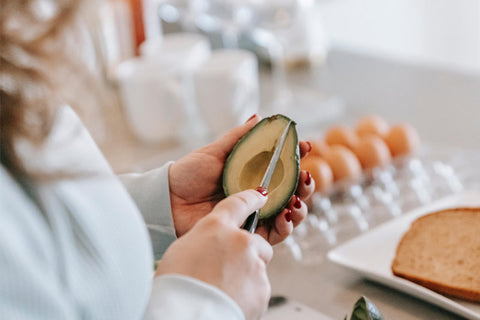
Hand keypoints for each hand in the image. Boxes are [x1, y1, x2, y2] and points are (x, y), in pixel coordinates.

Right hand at [156, 190, 271, 319]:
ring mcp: (253, 263)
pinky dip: (248, 293)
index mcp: (215, 226)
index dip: (251, 199)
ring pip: (258, 264)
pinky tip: (229, 299)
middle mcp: (239, 240)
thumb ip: (204, 240)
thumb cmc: (175, 286)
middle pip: (254, 240)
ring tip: (223, 288)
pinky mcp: (262, 288)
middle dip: (246, 251)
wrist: (185, 315)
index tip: (259, 196)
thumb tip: (210, 244)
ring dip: (246, 273)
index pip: (239, 203)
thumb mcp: (182, 250)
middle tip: (226, 267)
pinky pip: (258, 286)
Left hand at [169, 114, 314, 243]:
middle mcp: (258, 195)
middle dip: (305, 184)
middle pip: (292, 191)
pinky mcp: (249, 233)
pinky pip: (275, 234)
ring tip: (295, 199)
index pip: (283, 167)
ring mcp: (255, 214)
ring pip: (289, 213)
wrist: (167, 201)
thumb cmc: (188, 174)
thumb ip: (239, 138)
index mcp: (252, 174)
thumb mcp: (214, 152)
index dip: (297, 156)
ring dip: (300, 206)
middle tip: (305, 176)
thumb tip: (260, 118)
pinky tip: (285, 215)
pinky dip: (286, 227)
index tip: (305, 146)